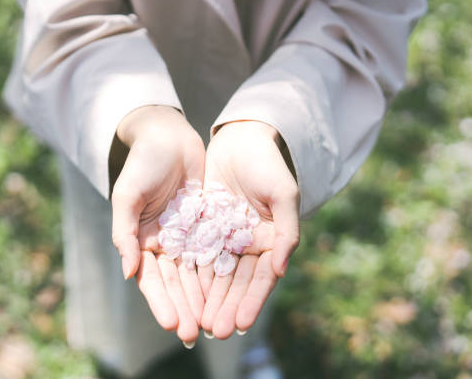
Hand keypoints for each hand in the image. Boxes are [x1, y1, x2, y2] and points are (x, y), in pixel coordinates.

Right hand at [111, 105, 204, 342]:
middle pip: (176, 283)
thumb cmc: (143, 163)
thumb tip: (129, 272)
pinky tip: (230, 293)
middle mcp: (164, 244)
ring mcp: (186, 236)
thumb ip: (125, 232)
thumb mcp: (128, 195)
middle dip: (185, 308)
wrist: (169, 137)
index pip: (152, 279)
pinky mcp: (206, 225)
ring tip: (214, 323)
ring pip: (197, 274)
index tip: (173, 324)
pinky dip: (220, 274)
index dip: (161, 303)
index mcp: (142, 241)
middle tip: (195, 334)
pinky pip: (214, 253)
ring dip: (204, 299)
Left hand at [198, 121, 299, 338]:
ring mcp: (225, 237)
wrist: (240, 139)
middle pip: (236, 282)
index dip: (252, 301)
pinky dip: (193, 275)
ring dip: (208, 299)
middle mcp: (248, 244)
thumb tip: (280, 270)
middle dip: (226, 307)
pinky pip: (197, 254)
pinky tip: (185, 294)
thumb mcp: (283, 194)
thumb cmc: (267, 164)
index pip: (261, 278)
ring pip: (216, 274)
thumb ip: (286, 231)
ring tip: (198, 322)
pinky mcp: (204, 227)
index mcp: (270, 240)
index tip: (240, 324)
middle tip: (214, 332)